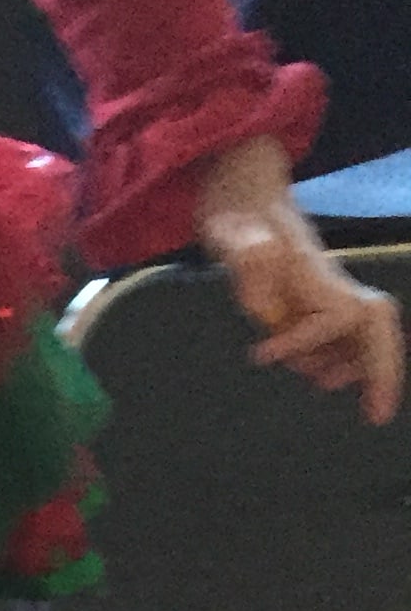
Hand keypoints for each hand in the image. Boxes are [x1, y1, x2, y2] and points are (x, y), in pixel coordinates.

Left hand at [194, 136, 403, 424]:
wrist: (243, 195)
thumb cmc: (236, 212)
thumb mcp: (229, 227)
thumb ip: (246, 248)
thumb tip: (261, 260)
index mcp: (313, 271)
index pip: (334, 314)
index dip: (306, 339)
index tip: (263, 353)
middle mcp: (330, 283)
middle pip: (377, 324)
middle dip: (381, 368)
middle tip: (378, 415)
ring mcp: (328, 293)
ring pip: (367, 334)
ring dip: (362, 368)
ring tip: (327, 387)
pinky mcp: (317, 302)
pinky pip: (348, 336)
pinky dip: (347, 361)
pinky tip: (322, 377)